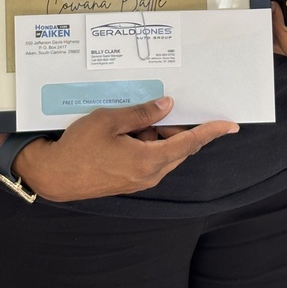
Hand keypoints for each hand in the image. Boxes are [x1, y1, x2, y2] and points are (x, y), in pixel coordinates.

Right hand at [13, 97, 237, 201]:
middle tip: (165, 106)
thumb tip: (167, 106)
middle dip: (177, 127)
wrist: (55, 175)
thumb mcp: (109, 120)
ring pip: (163, 153)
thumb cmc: (79, 146)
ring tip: (134, 118)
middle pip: (178, 148)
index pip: (189, 143)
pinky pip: (150, 158)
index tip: (231, 125)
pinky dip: (147, 142)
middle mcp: (150, 174)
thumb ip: (142, 113)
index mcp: (148, 159)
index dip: (211, 132)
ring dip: (158, 134)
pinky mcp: (130, 180)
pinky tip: (129, 130)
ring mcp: (140, 180)